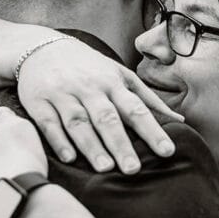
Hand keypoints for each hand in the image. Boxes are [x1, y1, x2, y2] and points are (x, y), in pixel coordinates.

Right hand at [17, 37, 182, 173]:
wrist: (42, 48)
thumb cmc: (89, 67)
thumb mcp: (120, 74)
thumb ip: (147, 98)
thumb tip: (179, 119)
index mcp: (113, 83)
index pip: (136, 109)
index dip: (152, 130)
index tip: (167, 151)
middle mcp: (89, 88)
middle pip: (107, 118)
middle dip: (121, 144)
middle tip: (133, 169)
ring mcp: (63, 94)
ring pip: (78, 122)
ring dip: (92, 145)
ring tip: (105, 168)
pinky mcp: (38, 102)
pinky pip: (49, 123)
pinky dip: (59, 140)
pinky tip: (69, 158)